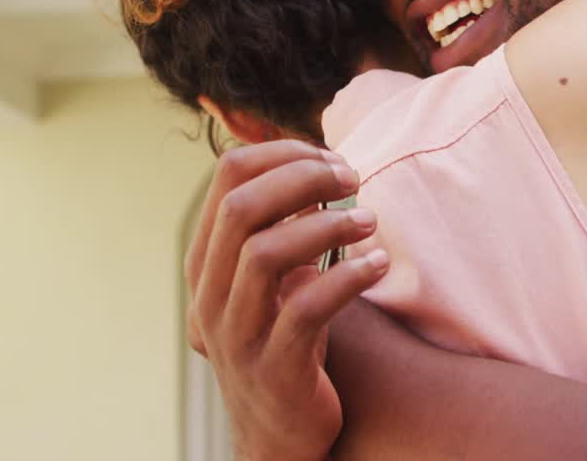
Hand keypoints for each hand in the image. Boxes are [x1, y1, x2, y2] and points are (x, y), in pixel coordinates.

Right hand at [184, 140, 388, 460]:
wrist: (280, 433)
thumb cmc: (287, 338)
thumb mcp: (276, 279)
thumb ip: (284, 227)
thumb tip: (318, 165)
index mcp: (206, 262)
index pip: (228, 177)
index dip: (284, 154)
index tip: (331, 157)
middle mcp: (209, 294)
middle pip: (241, 207)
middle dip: (304, 178)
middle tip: (353, 178)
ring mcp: (237, 333)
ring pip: (265, 254)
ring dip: (326, 226)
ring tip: (370, 222)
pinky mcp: (274, 367)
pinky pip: (306, 309)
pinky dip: (348, 278)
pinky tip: (380, 263)